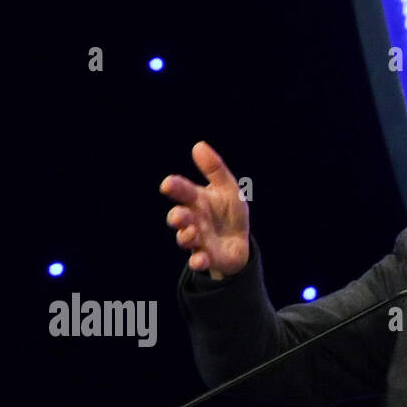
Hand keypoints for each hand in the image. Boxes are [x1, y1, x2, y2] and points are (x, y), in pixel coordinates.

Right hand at [160, 141, 250, 278]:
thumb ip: (215, 169)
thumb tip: (198, 145)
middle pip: (179, 217)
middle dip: (177, 216)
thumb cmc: (229, 212)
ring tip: (191, 232)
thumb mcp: (228, 189)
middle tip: (178, 216)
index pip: (182, 191)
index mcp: (196, 200)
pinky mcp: (207, 257)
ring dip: (185, 236)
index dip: (175, 187)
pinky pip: (198, 261)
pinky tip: (200, 260)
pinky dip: (198, 261)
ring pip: (185, 239)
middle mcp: (193, 220)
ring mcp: (198, 240)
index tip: (168, 185)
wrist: (239, 242)